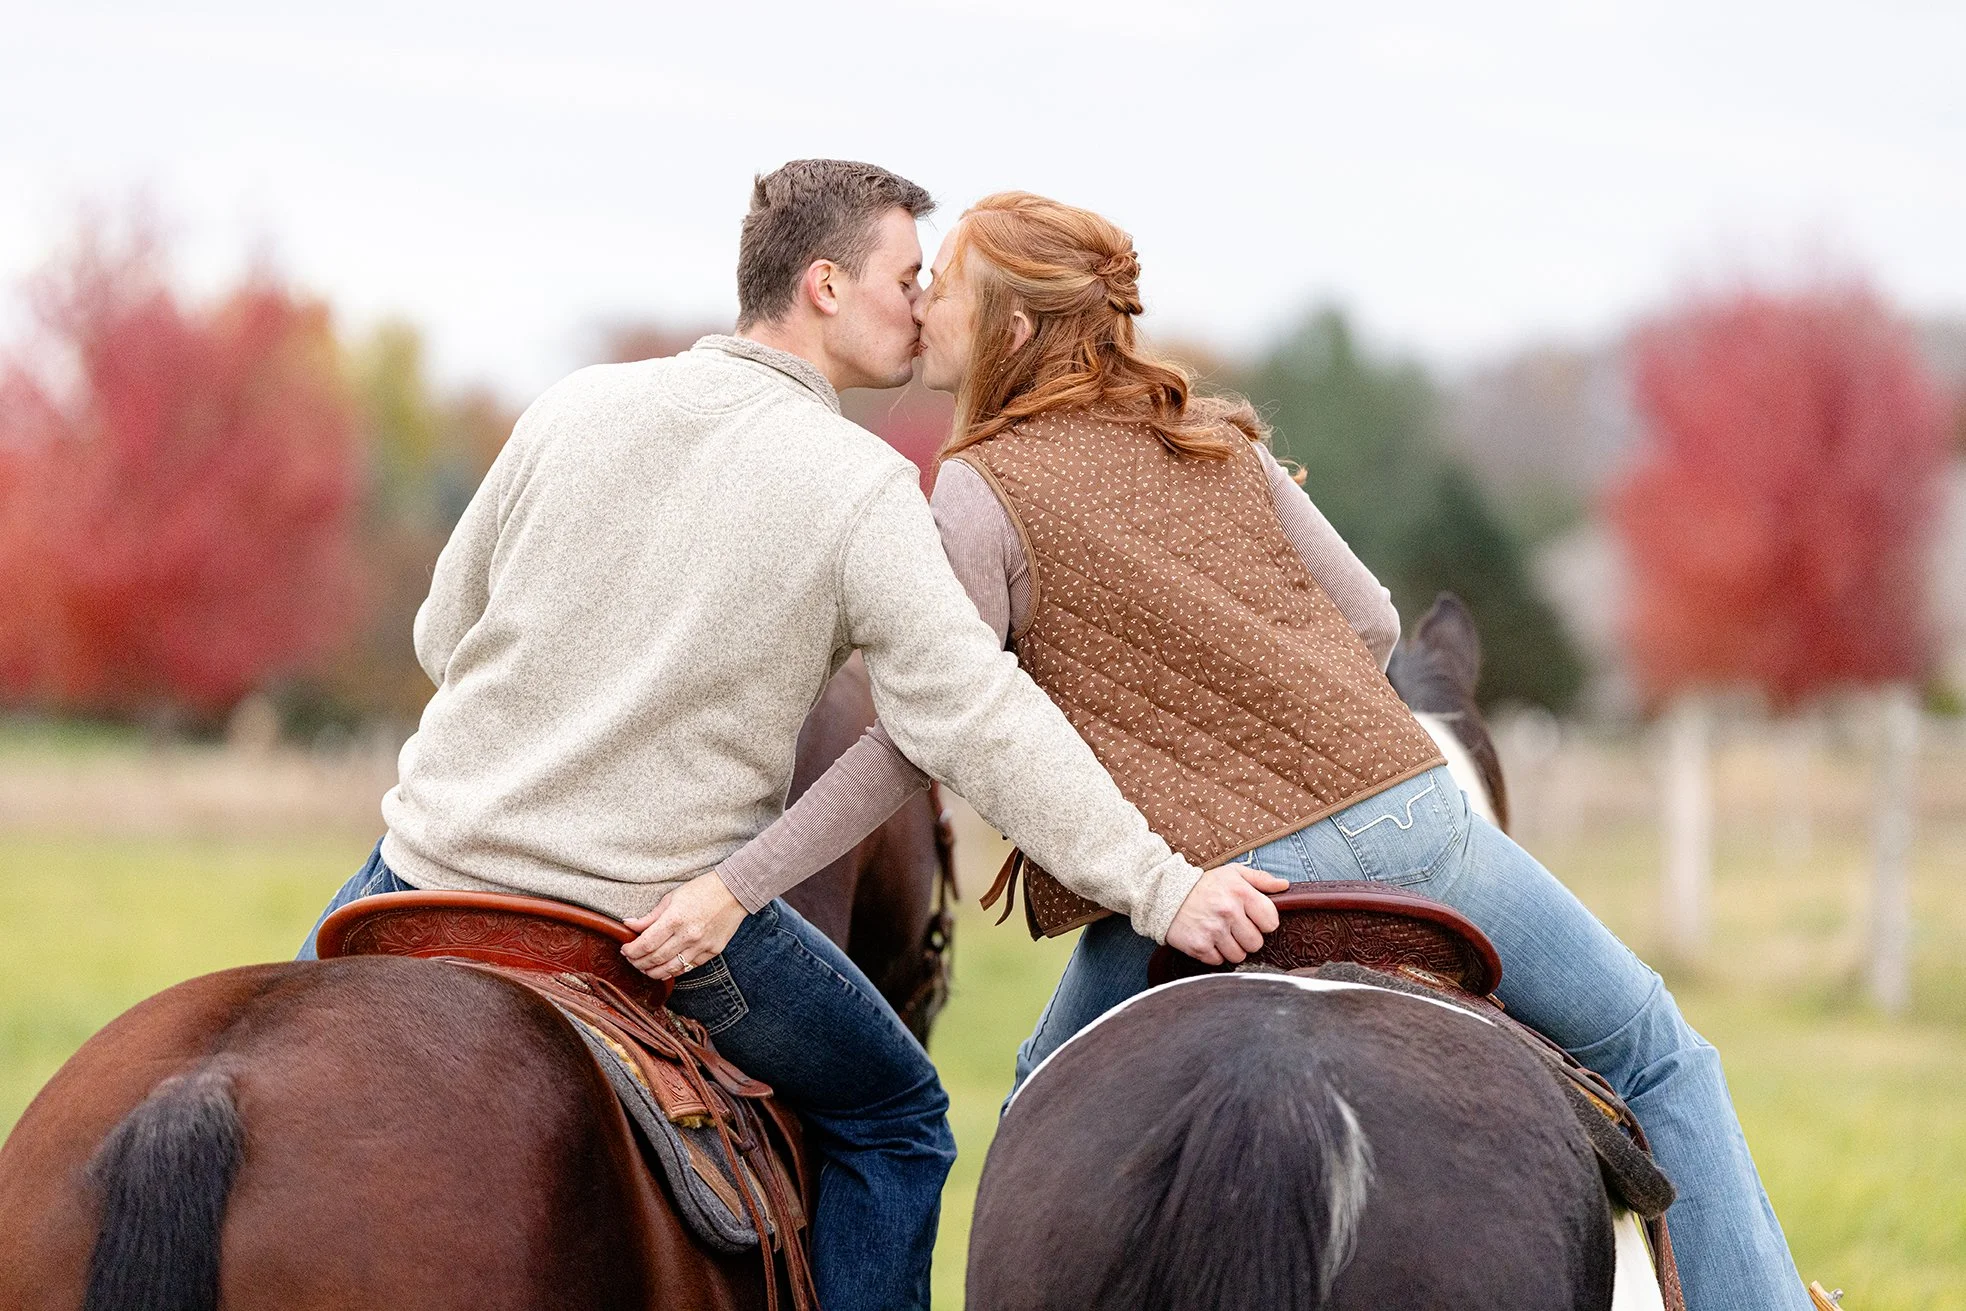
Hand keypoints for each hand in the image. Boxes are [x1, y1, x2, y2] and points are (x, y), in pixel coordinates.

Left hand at [621, 871, 746, 980]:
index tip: (625, 950)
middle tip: (632, 960)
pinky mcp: (712, 952)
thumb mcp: (671, 898)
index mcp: (675, 919)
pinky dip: (674, 971)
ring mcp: (701, 946)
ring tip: (645, 968)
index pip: (646, 944)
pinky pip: (688, 967)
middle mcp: (688, 935)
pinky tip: (665, 969)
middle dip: (638, 963)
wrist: (733, 892)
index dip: (631, 951)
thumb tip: (628, 925)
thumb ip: (649, 916)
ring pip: (671, 969)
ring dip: (653, 972)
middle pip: (655, 959)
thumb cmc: (701, 890)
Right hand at [1164, 863, 1287, 965]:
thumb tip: (1285, 886)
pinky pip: (1218, 961)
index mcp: (1241, 893)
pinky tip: (1207, 939)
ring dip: (1232, 948)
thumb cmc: (1204, 885)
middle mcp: (1228, 912)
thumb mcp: (1232, 873)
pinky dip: (1214, 954)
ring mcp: (1213, 930)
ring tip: (1220, 934)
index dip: (1263, 923)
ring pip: (1239, 956)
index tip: (1252, 919)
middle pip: (1256, 943)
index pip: (1271, 922)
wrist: (1165, 893)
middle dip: (1247, 938)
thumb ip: (1260, 879)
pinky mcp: (1199, 946)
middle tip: (1234, 928)